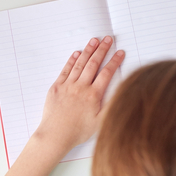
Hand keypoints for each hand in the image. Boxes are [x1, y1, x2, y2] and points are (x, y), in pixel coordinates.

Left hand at [34, 37, 124, 153]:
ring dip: (88, 50)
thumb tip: (121, 93)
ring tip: (94, 40)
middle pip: (94, 64)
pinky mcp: (56, 87)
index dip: (114, 61)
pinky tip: (77, 53)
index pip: (107, 73)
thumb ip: (111, 106)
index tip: (120, 52)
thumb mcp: (100, 122)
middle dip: (102, 50)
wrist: (55, 135)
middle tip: (108, 39)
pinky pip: (65, 70)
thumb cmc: (78, 132)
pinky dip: (71, 60)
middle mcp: (81, 87)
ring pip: (80, 64)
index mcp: (93, 95)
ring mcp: (67, 86)